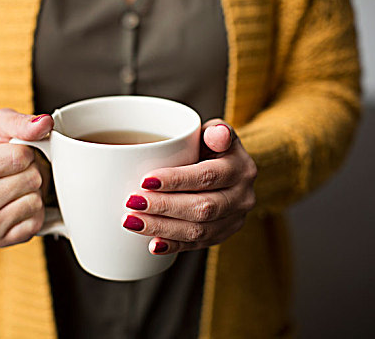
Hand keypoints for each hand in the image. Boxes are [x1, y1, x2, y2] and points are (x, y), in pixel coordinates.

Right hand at [0, 109, 52, 247]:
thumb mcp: (3, 125)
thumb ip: (22, 122)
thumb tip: (44, 124)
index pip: (19, 156)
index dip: (27, 152)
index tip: (16, 154)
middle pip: (30, 180)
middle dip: (33, 172)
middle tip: (20, 173)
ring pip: (34, 202)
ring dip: (36, 192)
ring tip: (20, 188)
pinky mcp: (1, 241)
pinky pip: (36, 222)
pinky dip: (36, 213)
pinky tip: (21, 206)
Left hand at [123, 119, 256, 253]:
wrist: (228, 170)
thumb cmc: (212, 147)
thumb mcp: (215, 131)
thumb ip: (216, 130)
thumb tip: (217, 134)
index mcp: (241, 168)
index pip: (207, 176)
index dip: (176, 180)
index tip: (145, 181)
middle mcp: (242, 197)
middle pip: (202, 207)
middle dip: (163, 207)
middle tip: (132, 203)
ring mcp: (234, 220)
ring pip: (199, 231)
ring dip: (162, 228)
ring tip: (132, 222)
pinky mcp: (222, 236)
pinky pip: (197, 245)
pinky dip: (173, 245)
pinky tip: (152, 245)